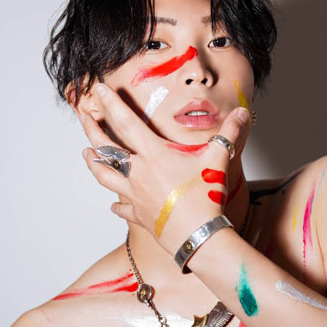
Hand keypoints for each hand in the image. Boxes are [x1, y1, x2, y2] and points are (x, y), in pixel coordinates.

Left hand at [80, 83, 249, 253]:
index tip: (99, 90)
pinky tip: (113, 204)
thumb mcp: (219, 159)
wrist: (198, 237)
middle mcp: (138, 173)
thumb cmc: (206, 198)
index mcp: (154, 155)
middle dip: (92, 129)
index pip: (126, 122)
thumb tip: (243, 112)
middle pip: (106, 147)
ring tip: (85, 154)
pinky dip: (116, 205)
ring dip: (93, 164)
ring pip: (105, 176)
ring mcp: (135, 195)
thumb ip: (229, 133)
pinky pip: (122, 208)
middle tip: (83, 116)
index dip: (111, 104)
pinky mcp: (138, 215)